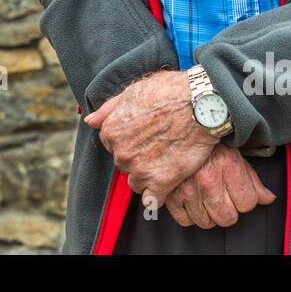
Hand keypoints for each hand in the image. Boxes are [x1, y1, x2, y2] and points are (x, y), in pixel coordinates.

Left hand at [84, 70, 216, 199]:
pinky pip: (152, 200)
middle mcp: (121, 152)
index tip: (144, 135)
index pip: (112, 144)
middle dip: (137, 157)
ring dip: (147, 176)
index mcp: (112, 130)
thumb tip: (90, 120)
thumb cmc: (169, 91)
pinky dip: (157, 195)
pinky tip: (167, 183)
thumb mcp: (133, 91)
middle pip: (124, 163)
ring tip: (165, 161)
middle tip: (158, 146)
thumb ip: (109, 109)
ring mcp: (140, 169)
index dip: (129, 139)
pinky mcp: (161, 182)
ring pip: (136, 182)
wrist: (200, 104)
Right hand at [158, 142, 276, 227]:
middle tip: (222, 195)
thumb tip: (268, 198)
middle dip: (228, 209)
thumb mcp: (234, 153)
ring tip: (205, 196)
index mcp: (227, 166)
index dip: (245, 198)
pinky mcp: (169, 195)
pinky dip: (187, 213)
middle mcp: (208, 180)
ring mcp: (187, 189)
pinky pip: (184, 220)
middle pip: (228, 218)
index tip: (238, 191)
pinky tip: (191, 200)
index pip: (248, 203)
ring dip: (207, 213)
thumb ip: (252, 179)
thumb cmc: (206, 139)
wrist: (178, 126)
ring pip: (206, 222)